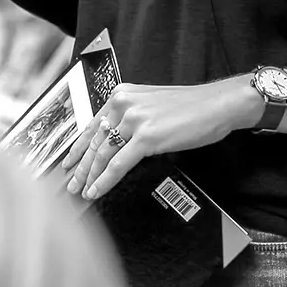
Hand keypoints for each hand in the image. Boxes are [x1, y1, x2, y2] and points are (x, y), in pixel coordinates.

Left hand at [62, 79, 257, 201]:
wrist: (217, 104)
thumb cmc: (190, 107)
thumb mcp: (150, 105)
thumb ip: (130, 118)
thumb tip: (114, 140)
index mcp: (121, 95)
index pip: (92, 125)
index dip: (78, 147)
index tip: (69, 161)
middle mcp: (122, 104)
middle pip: (94, 141)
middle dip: (80, 166)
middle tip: (70, 183)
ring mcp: (133, 120)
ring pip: (103, 154)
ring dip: (89, 176)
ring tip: (82, 191)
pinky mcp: (146, 137)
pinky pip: (118, 164)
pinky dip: (105, 180)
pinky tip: (97, 190)